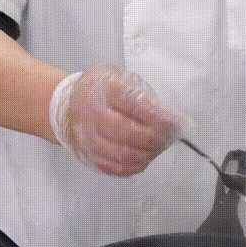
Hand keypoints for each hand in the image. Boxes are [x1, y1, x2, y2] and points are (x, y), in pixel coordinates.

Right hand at [50, 65, 182, 175]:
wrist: (68, 105)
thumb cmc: (102, 91)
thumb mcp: (121, 79)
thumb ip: (144, 95)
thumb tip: (170, 119)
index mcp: (103, 88)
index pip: (134, 103)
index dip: (158, 116)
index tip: (177, 123)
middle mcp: (91, 112)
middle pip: (128, 132)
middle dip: (156, 138)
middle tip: (170, 138)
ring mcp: (87, 136)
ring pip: (122, 153)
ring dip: (147, 153)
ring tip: (159, 147)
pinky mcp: (88, 155)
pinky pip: (115, 167)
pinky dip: (135, 165)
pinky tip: (145, 157)